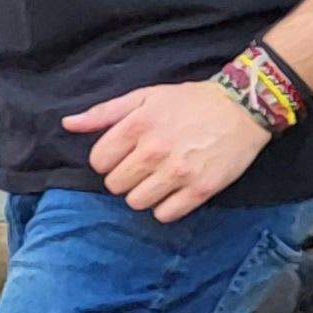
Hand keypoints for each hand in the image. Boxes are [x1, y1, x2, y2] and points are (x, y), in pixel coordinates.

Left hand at [66, 79, 274, 223]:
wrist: (244, 107)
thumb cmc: (191, 102)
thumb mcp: (145, 97)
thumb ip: (104, 113)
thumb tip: (68, 124)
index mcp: (138, 125)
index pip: (98, 162)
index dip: (108, 160)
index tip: (124, 155)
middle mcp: (155, 150)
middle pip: (115, 185)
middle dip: (125, 177)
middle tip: (144, 166)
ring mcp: (179, 172)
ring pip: (136, 202)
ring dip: (143, 194)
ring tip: (159, 178)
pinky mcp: (201, 189)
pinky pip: (165, 215)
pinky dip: (166, 207)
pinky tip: (175, 190)